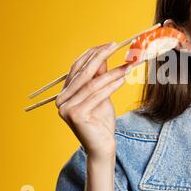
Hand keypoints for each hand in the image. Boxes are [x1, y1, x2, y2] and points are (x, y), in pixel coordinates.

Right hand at [56, 43, 128, 159]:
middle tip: (116, 45)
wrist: (102, 147)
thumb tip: (104, 55)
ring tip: (128, 64)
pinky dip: (111, 86)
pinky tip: (123, 78)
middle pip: (83, 72)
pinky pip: (97, 96)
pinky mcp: (75, 115)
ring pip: (92, 84)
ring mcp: (66, 108)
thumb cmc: (102, 121)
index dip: (93, 54)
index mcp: (64, 93)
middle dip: (101, 56)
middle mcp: (61, 99)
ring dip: (112, 72)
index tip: (109, 44)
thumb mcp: (101, 95)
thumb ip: (99, 77)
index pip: (77, 67)